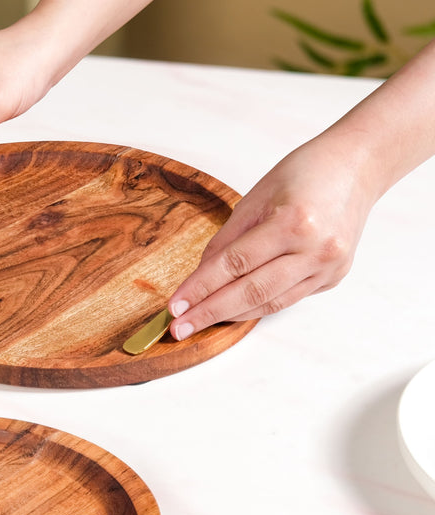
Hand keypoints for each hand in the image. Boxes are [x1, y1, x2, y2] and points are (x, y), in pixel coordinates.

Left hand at [167, 132, 378, 339]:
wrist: (358, 167)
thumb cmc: (305, 173)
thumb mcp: (256, 197)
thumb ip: (227, 240)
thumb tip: (199, 277)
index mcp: (293, 222)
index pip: (234, 264)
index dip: (200, 288)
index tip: (175, 306)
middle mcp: (314, 249)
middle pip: (251, 292)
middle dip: (209, 312)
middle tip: (179, 328)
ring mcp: (328, 267)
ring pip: (269, 303)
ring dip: (230, 315)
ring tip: (199, 323)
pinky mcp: (332, 278)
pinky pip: (286, 299)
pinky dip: (256, 307)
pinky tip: (232, 311)